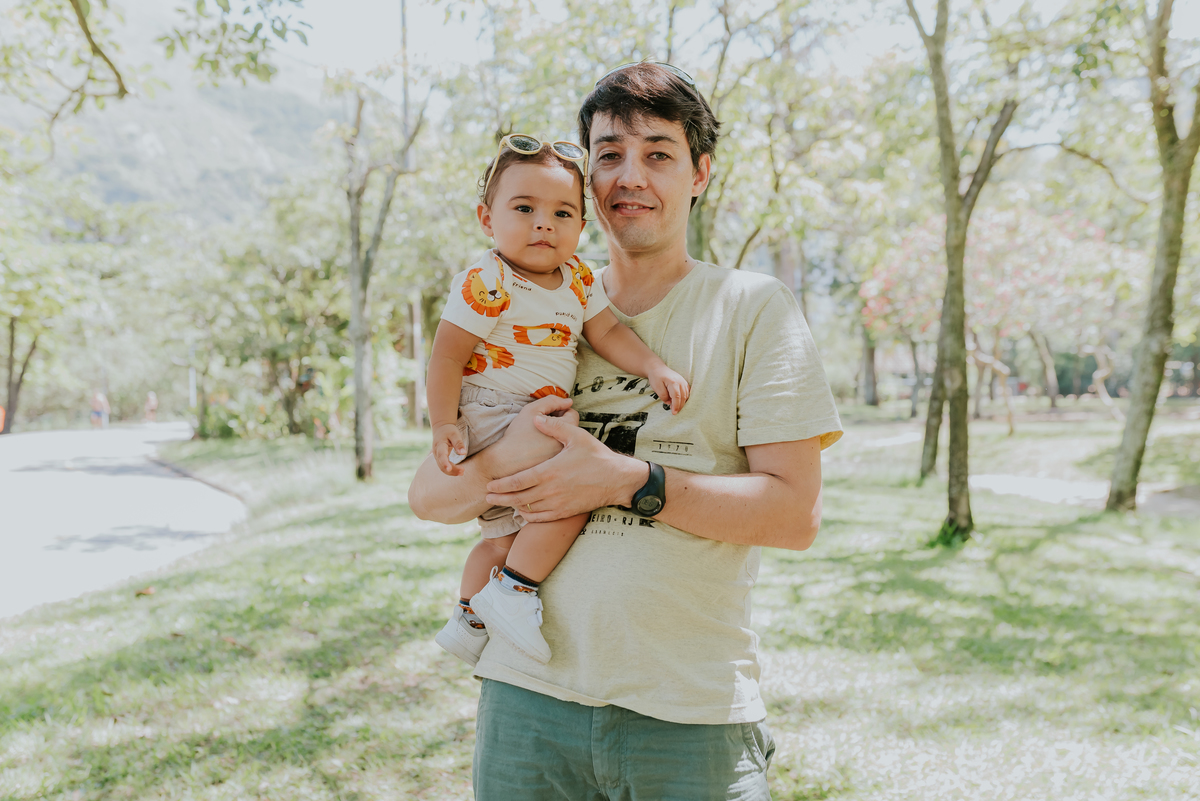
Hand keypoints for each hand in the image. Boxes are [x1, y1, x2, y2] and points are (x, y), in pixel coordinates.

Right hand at [432, 423, 466, 475]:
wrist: (440, 429)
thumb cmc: (448, 431)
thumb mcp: (455, 434)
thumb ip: (459, 443)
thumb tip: (463, 453)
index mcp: (439, 445)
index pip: (441, 455)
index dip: (445, 463)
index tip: (449, 469)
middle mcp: (436, 452)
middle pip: (442, 464)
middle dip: (452, 470)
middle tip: (463, 471)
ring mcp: (437, 456)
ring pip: (442, 467)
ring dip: (451, 472)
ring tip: (462, 472)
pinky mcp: (439, 458)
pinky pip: (443, 466)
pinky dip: (450, 470)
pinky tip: (458, 471)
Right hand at [473, 394, 578, 479]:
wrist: (506, 461)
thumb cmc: (518, 435)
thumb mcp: (532, 410)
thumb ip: (552, 401)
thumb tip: (568, 401)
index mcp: (565, 430)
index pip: (572, 414)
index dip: (559, 410)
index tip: (546, 415)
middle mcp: (568, 446)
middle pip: (570, 428)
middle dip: (559, 423)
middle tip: (541, 425)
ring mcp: (564, 458)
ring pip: (566, 440)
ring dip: (557, 435)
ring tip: (539, 437)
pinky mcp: (558, 467)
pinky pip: (561, 453)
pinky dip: (553, 448)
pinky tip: (539, 448)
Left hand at [485, 413, 646, 521]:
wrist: (617, 480)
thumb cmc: (597, 456)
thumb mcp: (577, 436)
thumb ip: (554, 427)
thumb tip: (536, 418)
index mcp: (550, 471)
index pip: (518, 482)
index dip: (501, 485)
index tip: (489, 485)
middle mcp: (551, 490)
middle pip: (518, 499)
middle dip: (500, 498)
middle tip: (487, 497)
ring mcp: (558, 503)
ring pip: (529, 510)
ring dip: (513, 507)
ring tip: (502, 503)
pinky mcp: (566, 512)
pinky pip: (542, 518)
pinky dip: (529, 517)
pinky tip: (524, 512)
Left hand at [648, 365, 690, 413]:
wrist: (658, 368)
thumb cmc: (656, 377)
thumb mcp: (656, 387)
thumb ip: (663, 395)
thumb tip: (669, 402)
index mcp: (673, 382)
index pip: (676, 396)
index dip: (676, 405)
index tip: (674, 413)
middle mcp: (680, 382)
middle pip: (683, 397)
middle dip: (679, 406)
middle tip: (674, 412)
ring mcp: (683, 381)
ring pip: (686, 395)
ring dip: (682, 403)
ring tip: (676, 408)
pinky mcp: (683, 382)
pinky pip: (687, 392)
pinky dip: (685, 398)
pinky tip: (681, 402)